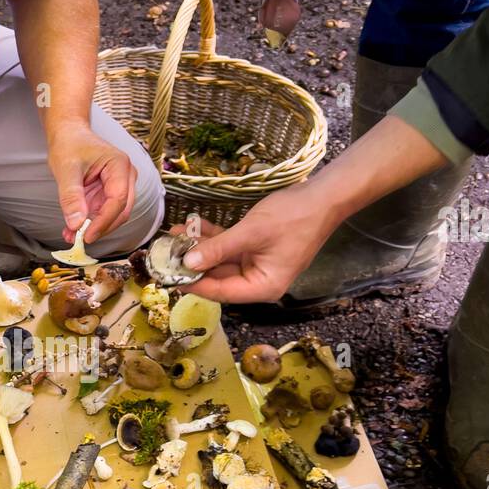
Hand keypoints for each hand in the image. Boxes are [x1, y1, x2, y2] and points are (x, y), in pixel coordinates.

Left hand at [48, 123, 137, 242]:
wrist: (69, 134)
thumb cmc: (70, 144)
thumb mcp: (66, 169)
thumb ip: (71, 197)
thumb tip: (76, 223)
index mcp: (119, 166)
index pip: (118, 200)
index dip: (104, 221)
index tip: (86, 235)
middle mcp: (125, 177)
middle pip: (121, 211)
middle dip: (101, 228)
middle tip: (80, 240)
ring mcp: (119, 186)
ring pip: (113, 215)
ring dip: (94, 228)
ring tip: (71, 235)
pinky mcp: (109, 193)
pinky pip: (103, 213)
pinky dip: (89, 223)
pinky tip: (72, 229)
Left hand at [175, 182, 340, 303]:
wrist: (323, 196)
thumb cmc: (293, 217)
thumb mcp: (251, 233)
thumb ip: (218, 249)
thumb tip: (188, 263)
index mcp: (263, 287)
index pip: (220, 292)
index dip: (193, 283)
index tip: (167, 274)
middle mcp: (258, 281)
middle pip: (218, 278)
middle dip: (192, 263)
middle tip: (165, 252)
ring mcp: (257, 264)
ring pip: (220, 261)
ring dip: (199, 248)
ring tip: (173, 235)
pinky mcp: (255, 249)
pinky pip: (229, 248)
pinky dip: (212, 238)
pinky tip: (191, 227)